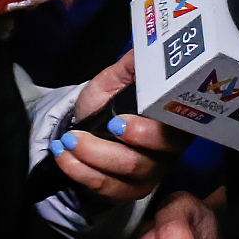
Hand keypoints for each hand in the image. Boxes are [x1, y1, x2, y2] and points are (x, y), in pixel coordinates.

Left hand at [47, 50, 189, 203]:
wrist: (89, 127)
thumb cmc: (108, 102)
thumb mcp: (116, 79)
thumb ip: (133, 65)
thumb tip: (147, 46)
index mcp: (175, 121)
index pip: (174, 130)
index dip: (148, 130)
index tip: (117, 121)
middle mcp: (170, 152)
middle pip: (149, 159)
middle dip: (110, 150)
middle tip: (79, 136)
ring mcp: (151, 175)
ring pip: (124, 174)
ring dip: (88, 158)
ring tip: (66, 143)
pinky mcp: (130, 193)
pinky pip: (107, 189)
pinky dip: (79, 173)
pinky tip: (63, 157)